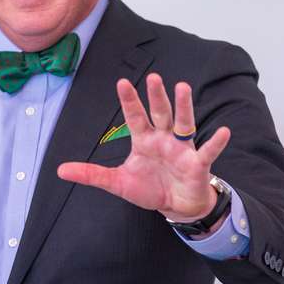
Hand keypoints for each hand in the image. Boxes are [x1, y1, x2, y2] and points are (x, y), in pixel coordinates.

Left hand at [57, 73, 230, 221]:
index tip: (122, 82)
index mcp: (144, 140)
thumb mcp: (117, 183)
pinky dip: (216, 142)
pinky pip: (208, 151)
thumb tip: (60, 170)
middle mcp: (164, 139)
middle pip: (160, 113)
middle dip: (157, 96)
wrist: (176, 206)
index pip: (135, 116)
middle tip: (154, 77)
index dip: (129, 100)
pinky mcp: (197, 163)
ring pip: (183, 123)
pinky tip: (223, 131)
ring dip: (184, 106)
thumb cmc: (150, 189)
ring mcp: (182, 149)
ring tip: (184, 88)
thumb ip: (91, 175)